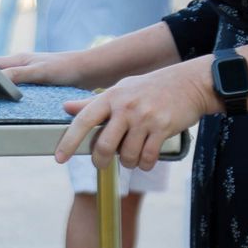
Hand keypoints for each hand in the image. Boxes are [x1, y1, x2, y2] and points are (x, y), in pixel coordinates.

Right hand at [0, 49, 95, 90]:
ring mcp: (28, 72)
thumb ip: (19, 75)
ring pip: (2, 77)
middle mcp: (21, 64)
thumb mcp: (40, 72)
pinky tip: (1, 97)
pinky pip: (13, 85)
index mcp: (18, 60)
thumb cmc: (66, 68)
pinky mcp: (36, 81)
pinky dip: (2, 89)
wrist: (89, 70)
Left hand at [55, 58, 216, 171]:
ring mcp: (145, 117)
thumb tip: (66, 107)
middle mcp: (125, 106)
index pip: (83, 120)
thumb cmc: (150, 88)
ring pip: (127, 156)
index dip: (68, 141)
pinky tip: (147, 157)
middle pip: (104, 146)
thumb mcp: (120, 89)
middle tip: (102, 163)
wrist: (189, 83)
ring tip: (132, 155)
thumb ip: (93, 102)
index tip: (59, 158)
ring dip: (128, 163)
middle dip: (101, 161)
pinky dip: (145, 164)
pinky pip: (147, 158)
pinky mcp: (162, 128)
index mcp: (111, 97)